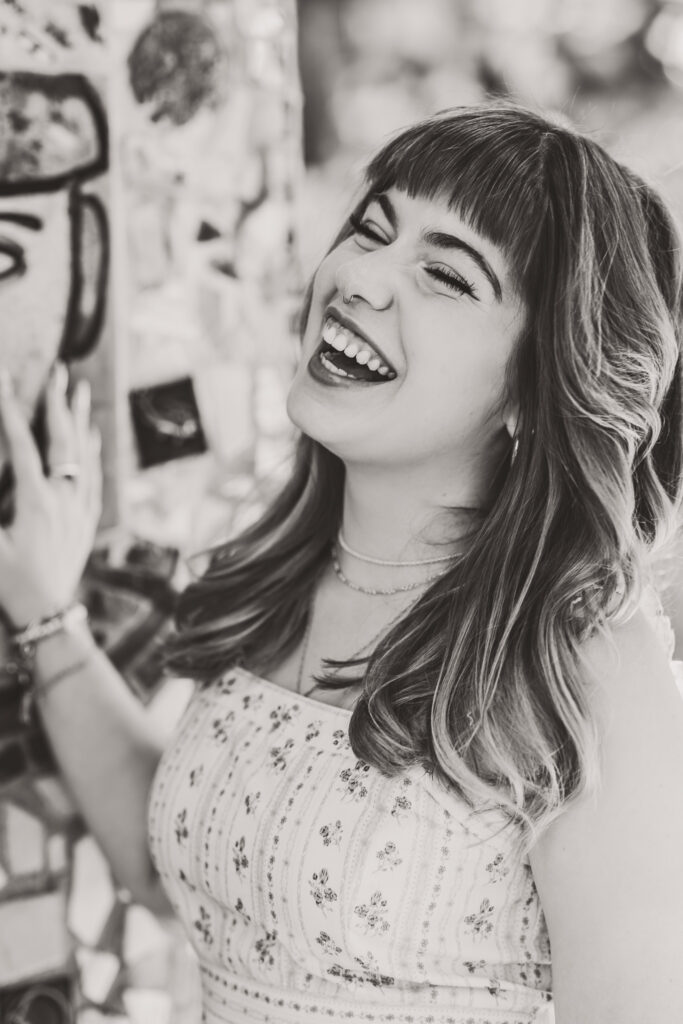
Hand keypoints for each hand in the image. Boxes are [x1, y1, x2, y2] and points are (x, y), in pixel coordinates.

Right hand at [0, 363, 101, 628]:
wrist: (45, 615)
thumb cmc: (8, 583)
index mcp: (35, 501)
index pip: (23, 444)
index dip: (10, 411)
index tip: (5, 379)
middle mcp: (63, 499)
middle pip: (63, 440)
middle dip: (58, 403)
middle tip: (59, 372)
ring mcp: (79, 509)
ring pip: (84, 454)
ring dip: (81, 420)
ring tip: (80, 390)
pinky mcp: (87, 521)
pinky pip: (96, 478)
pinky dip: (94, 452)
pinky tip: (94, 437)